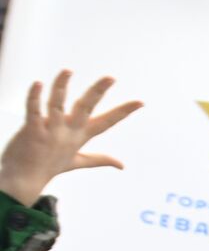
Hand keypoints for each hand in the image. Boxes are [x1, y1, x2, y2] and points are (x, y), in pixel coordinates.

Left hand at [0, 72, 142, 207]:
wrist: (25, 180)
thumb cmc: (49, 168)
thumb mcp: (78, 162)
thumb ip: (100, 159)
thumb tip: (122, 165)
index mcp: (80, 136)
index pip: (106, 122)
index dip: (123, 111)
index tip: (140, 102)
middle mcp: (68, 132)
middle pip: (85, 108)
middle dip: (98, 91)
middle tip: (111, 77)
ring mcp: (50, 131)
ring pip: (57, 105)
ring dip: (62, 87)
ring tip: (68, 70)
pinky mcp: (31, 130)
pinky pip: (33, 111)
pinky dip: (35, 97)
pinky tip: (38, 83)